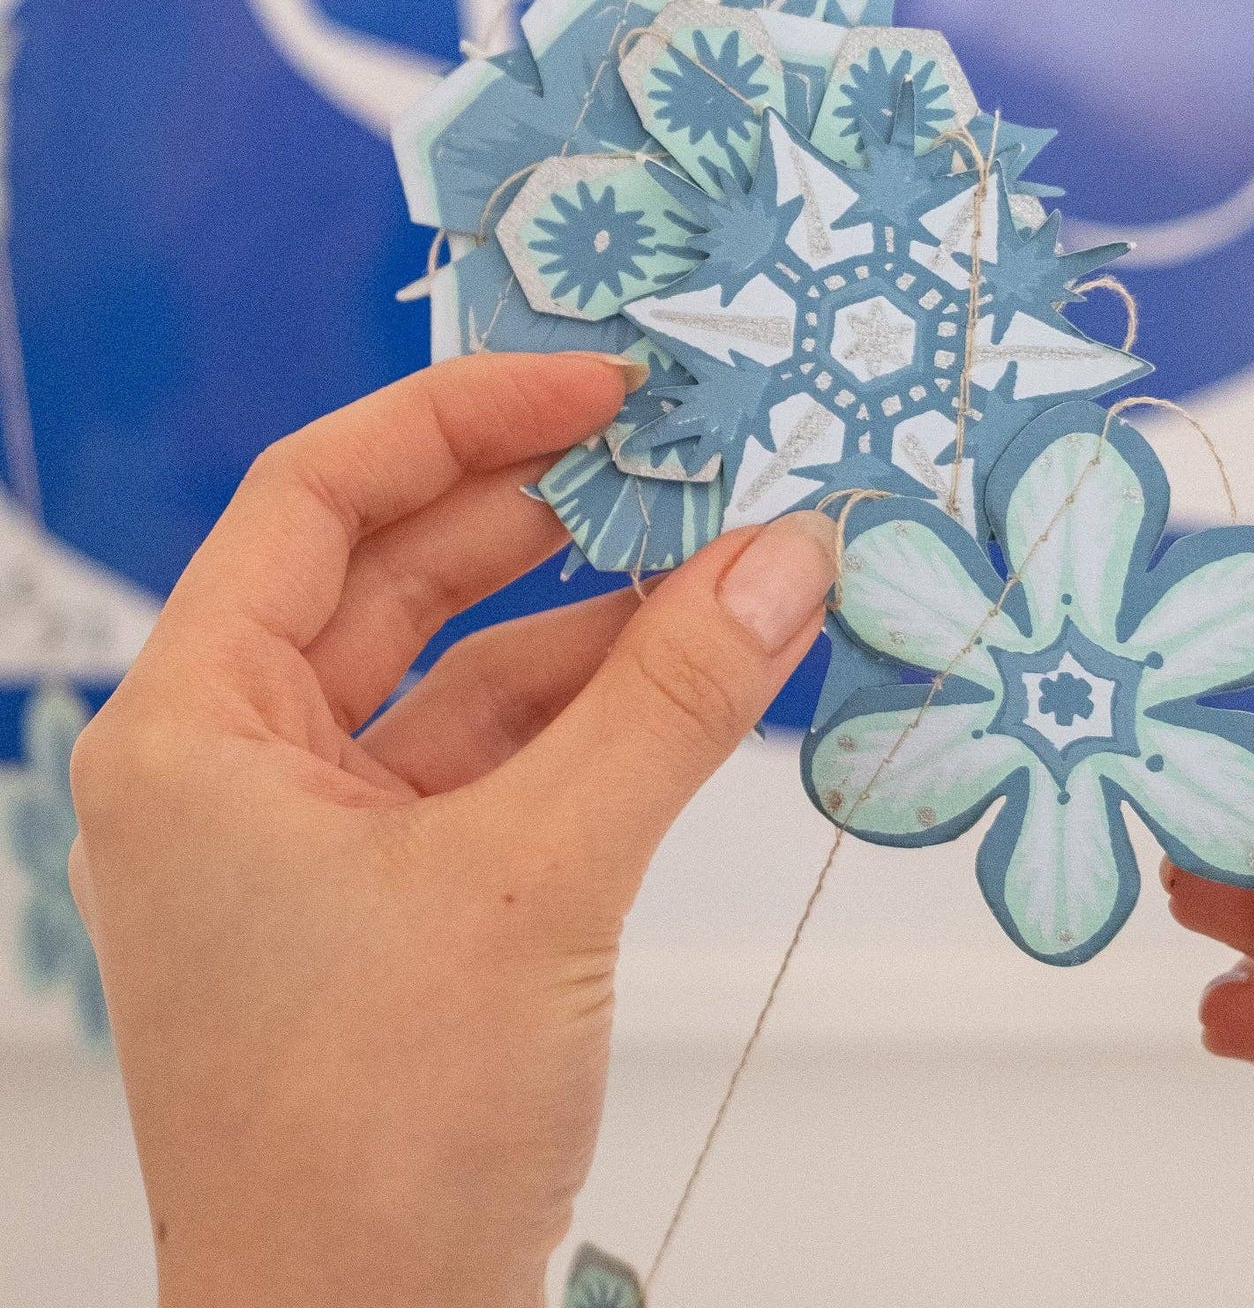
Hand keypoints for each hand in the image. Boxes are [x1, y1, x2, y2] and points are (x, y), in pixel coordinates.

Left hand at [67, 351, 836, 1307]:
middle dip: (542, 505)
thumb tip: (784, 560)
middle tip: (678, 445)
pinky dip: (600, 708)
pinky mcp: (399, 894)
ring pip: (463, 665)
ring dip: (593, 612)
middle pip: (396, 570)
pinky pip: (504, 754)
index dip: (459, 418)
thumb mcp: (535, 884)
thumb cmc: (371, 1144)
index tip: (593, 383)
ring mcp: (319, 832)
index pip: (315, 496)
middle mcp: (239, 764)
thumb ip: (668, 707)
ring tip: (721, 549)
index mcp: (195, 729)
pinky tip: (699, 666)